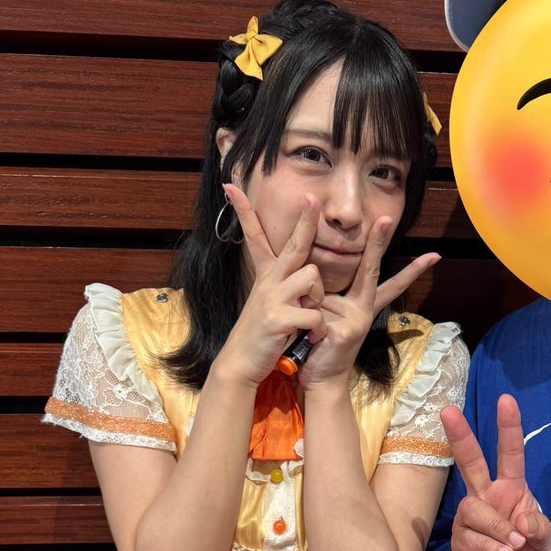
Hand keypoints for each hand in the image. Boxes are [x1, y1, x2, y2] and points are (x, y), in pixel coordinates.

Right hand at [216, 184, 327, 386]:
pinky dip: (318, 329)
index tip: (232, 187)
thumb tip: (306, 275)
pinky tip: (309, 338)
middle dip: (305, 222)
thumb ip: (287, 288)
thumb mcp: (271, 305)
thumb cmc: (263, 335)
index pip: (256, 238)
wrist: (241, 363)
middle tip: (312, 199)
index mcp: (268, 277)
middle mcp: (268, 281)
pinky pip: (314, 313)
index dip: (245, 212)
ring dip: (317, 299)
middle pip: (293, 246)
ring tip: (307, 320)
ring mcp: (271, 298)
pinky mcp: (277, 318)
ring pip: (311, 278)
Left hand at [298, 217, 438, 389]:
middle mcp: (363, 309)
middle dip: (378, 244)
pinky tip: (308, 343)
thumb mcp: (325, 317)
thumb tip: (315, 273)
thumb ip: (325, 297)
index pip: (382, 278)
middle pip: (371, 271)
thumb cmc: (320, 347)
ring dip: (307, 306)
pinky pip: (314, 310)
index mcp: (361, 304)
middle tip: (387, 218)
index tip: (432, 254)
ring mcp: (355, 320)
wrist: (320, 381)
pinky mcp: (342, 330)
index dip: (408, 267)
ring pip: (322, 291)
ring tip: (309, 334)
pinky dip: (304, 322)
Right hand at [441, 393, 550, 550]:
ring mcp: (470, 517)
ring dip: (497, 527)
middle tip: (448, 411)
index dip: (509, 427)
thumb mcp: (545, 542)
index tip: (506, 400)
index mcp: (511, 488)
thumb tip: (522, 520)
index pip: (510, 453)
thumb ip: (539, 527)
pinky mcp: (460, 539)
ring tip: (514, 546)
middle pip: (470, 461)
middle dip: (460, 436)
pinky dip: (492, 546)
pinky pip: (471, 536)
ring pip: (474, 508)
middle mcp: (486, 496)